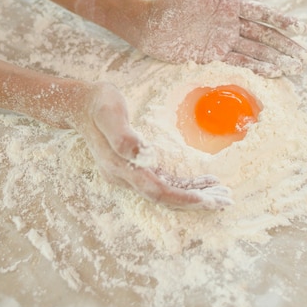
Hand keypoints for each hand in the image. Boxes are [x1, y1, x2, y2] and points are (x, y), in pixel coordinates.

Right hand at [75, 83, 232, 209]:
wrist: (79, 104)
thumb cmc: (98, 104)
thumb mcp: (109, 112)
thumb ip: (123, 136)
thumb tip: (143, 154)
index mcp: (120, 167)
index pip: (157, 191)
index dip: (183, 197)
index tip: (208, 199)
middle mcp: (124, 177)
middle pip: (165, 198)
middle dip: (196, 202)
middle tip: (226, 201)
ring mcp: (129, 175)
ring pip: (166, 193)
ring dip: (194, 196)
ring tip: (220, 195)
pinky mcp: (134, 169)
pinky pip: (163, 183)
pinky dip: (184, 186)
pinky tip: (202, 184)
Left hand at [136, 0, 306, 77]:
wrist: (149, 25)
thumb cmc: (171, 1)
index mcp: (230, 5)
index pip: (262, 14)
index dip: (282, 21)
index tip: (301, 28)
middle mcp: (231, 24)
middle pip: (265, 36)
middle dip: (285, 46)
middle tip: (305, 56)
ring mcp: (224, 41)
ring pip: (256, 52)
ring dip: (276, 59)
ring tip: (295, 67)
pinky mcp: (214, 57)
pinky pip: (240, 63)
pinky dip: (257, 68)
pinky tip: (273, 72)